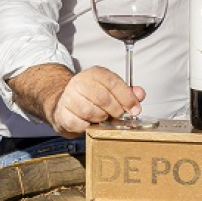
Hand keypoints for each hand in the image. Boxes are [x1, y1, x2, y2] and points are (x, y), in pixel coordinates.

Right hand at [12, 65, 143, 136]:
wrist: (64, 103)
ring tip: (103, 118)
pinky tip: (90, 123)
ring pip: (91, 112)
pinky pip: (79, 124)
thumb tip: (140, 94)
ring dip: (101, 119)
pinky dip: (88, 126)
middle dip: (115, 111)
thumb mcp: (110, 90)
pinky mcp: (62, 113)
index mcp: (95, 74)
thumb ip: (127, 92)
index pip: (113, 83)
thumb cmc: (90, 97)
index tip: (134, 109)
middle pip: (103, 98)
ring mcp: (69, 97)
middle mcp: (80, 82)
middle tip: (118, 115)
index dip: (127, 98)